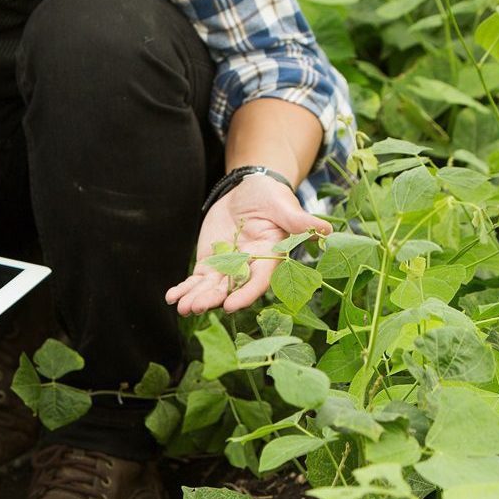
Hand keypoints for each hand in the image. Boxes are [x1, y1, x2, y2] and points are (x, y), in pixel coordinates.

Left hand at [166, 174, 330, 315]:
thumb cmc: (272, 196)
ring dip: (196, 298)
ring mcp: (228, 267)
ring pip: (211, 288)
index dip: (245, 294)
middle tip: (195, 308)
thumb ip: (300, 221)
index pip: (258, 281)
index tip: (230, 305)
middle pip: (230, 289)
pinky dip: (184, 288)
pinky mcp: (211, 262)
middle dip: (213, 299)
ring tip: (181, 307)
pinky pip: (197, 279)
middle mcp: (249, 268)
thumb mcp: (285, 206)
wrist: (250, 190)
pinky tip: (172, 297)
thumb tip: (326, 229)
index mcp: (270, 258)